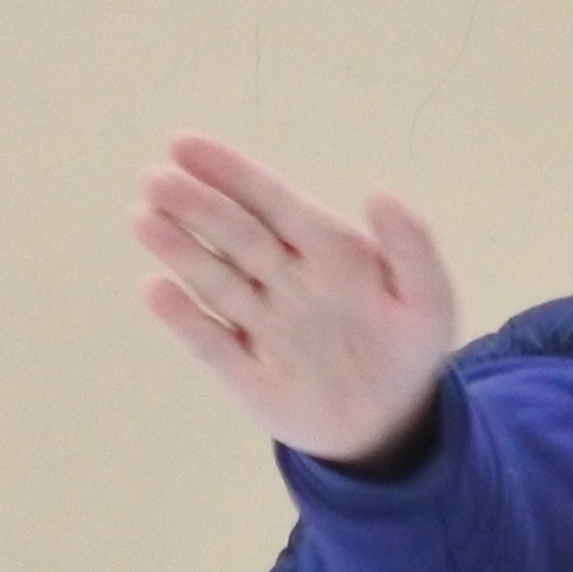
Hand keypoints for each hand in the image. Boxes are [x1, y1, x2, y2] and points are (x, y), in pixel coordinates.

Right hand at [132, 133, 458, 469]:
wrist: (391, 427)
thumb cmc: (405, 350)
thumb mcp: (428, 300)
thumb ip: (411, 248)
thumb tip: (379, 193)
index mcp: (325, 250)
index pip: (272, 202)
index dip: (230, 172)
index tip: (183, 144)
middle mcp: (283, 279)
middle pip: (235, 235)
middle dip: (196, 206)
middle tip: (154, 179)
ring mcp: (260, 324)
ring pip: (216, 280)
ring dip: (180, 250)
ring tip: (145, 219)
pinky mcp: (245, 373)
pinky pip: (211, 343)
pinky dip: (184, 319)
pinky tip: (156, 289)